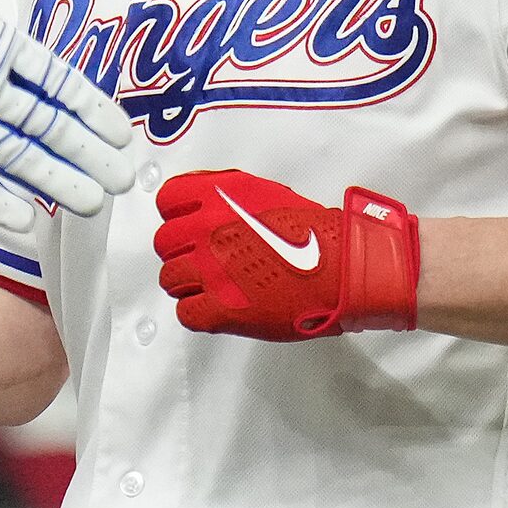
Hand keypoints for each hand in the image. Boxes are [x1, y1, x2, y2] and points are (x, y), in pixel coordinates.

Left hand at [153, 169, 419, 342]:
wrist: (342, 268)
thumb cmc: (313, 232)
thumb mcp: (263, 193)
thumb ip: (226, 196)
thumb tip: (203, 205)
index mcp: (217, 196)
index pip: (167, 201)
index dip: (177, 216)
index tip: (188, 227)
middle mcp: (206, 229)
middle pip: (165, 244)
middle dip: (182, 252)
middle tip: (205, 262)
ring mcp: (210, 270)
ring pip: (170, 279)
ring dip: (188, 284)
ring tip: (214, 287)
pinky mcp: (221, 309)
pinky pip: (186, 313)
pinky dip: (198, 313)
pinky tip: (217, 308)